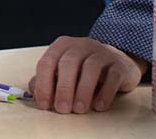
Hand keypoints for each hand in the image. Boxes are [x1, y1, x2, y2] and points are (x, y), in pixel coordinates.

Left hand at [29, 36, 146, 112]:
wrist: (117, 61)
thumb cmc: (84, 68)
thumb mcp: (63, 71)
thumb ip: (48, 80)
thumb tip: (36, 94)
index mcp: (62, 46)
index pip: (47, 62)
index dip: (43, 84)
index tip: (44, 104)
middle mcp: (80, 45)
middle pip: (68, 63)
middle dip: (63, 88)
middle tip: (62, 109)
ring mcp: (101, 52)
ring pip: (90, 68)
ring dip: (83, 91)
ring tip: (79, 109)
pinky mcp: (118, 64)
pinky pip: (112, 76)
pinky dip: (105, 92)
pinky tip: (99, 106)